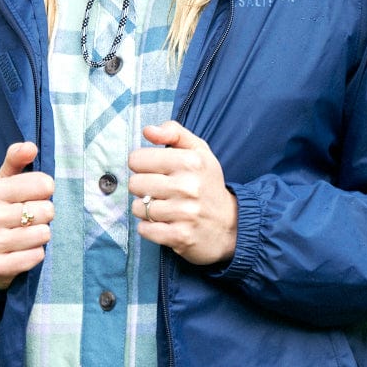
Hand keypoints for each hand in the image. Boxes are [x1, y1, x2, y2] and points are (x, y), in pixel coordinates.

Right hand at [0, 142, 54, 288]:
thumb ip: (16, 160)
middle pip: (46, 211)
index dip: (46, 190)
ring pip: (43, 235)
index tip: (38, 195)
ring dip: (42, 235)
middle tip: (33, 218)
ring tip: (28, 233)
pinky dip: (36, 254)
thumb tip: (30, 146)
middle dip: (46, 215)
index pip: (43, 184)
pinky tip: (24, 250)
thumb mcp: (5, 182)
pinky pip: (35, 257)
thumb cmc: (2, 209)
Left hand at [128, 121, 237, 265]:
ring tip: (164, 208)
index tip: (155, 171)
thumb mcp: (199, 151)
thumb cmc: (208, 185)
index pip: (138, 159)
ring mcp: (184, 213)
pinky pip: (144, 229)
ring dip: (146, 209)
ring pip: (138, 208)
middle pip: (134, 184)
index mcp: (191, 161)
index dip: (142, 166)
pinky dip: (149, 228)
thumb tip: (148, 130)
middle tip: (160, 192)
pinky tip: (164, 223)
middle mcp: (188, 186)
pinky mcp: (180, 236)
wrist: (231, 225)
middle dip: (143, 188)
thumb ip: (174, 133)